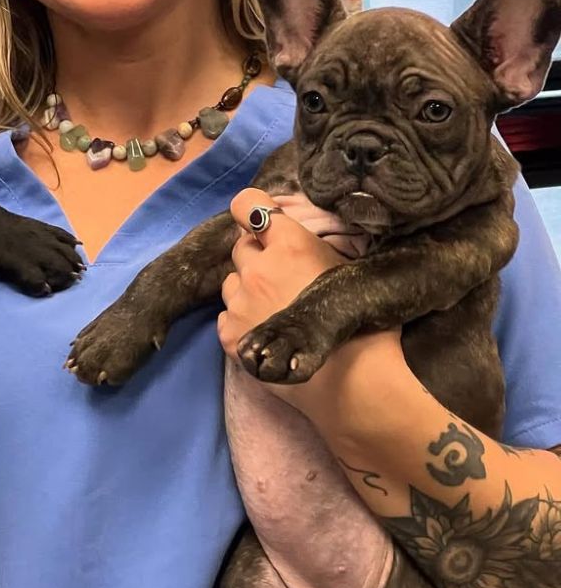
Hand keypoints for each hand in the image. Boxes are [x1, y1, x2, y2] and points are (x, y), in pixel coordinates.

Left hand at [217, 187, 400, 410]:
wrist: (353, 383)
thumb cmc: (362, 323)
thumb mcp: (348, 269)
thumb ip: (313, 248)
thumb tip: (295, 239)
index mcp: (290, 245)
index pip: (247, 204)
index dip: (250, 210)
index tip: (260, 222)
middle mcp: (258, 268)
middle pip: (241, 247)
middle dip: (257, 256)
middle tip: (280, 277)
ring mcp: (240, 302)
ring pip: (231, 282)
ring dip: (247, 289)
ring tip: (275, 310)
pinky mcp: (231, 335)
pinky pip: (226, 315)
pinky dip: (240, 321)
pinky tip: (267, 334)